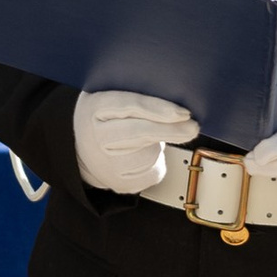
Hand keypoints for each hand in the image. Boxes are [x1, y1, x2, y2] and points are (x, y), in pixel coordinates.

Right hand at [72, 86, 199, 193]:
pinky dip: (157, 164)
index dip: (158, 109)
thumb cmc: (106, 118)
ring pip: (149, 155)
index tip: (182, 112)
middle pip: (140, 133)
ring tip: (150, 139)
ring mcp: (105, 163)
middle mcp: (96, 137)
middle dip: (171, 130)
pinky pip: (152, 173)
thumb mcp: (111, 96)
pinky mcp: (119, 183)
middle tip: (192, 127)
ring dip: (158, 147)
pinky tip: (147, 154)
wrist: (84, 150)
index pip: (128, 105)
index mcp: (94, 107)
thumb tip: (175, 96)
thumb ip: (136, 92)